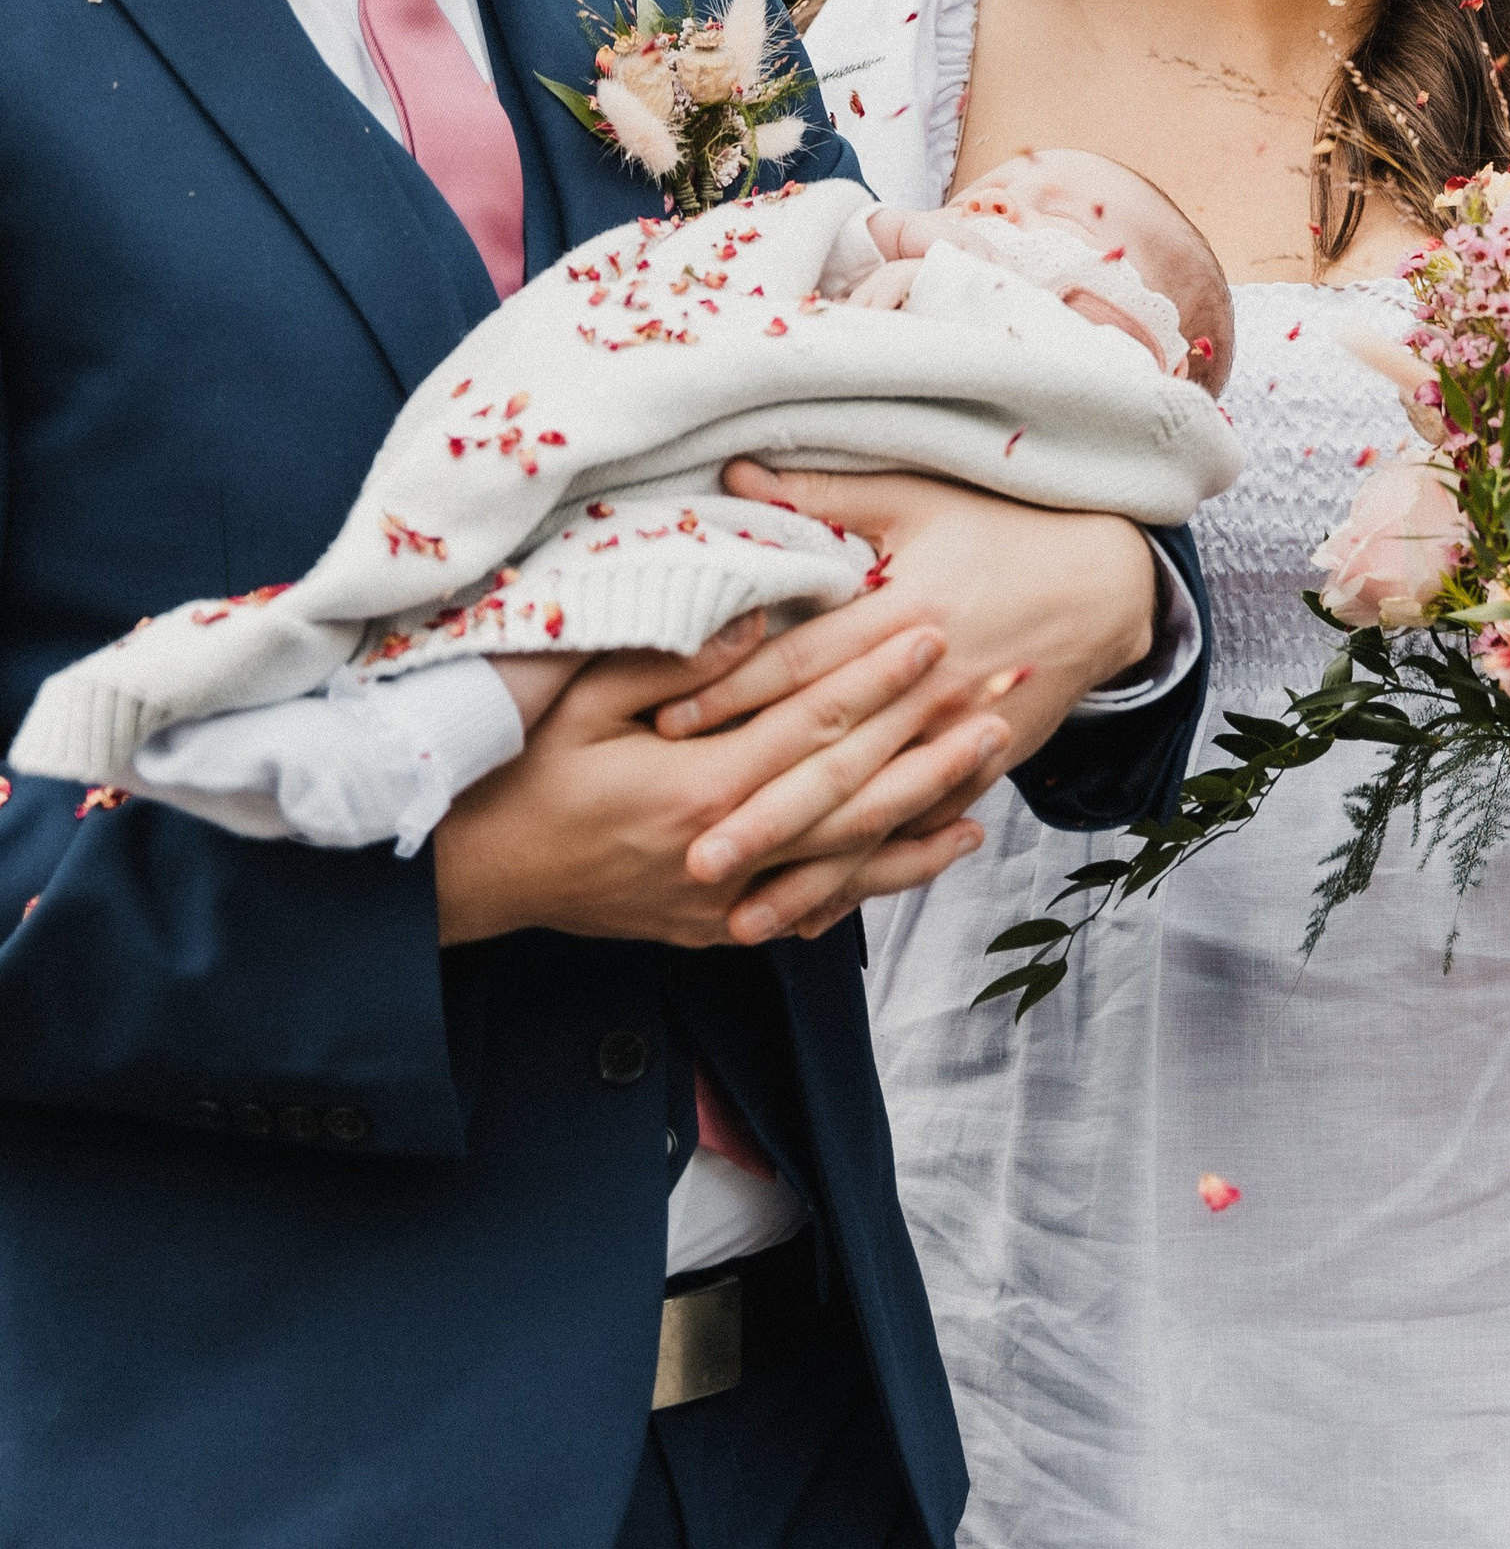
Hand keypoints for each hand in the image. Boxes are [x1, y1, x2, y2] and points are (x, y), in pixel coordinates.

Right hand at [433, 616, 1006, 949]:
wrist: (468, 877)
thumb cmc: (516, 773)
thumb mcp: (576, 700)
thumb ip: (668, 661)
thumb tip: (752, 621)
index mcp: (697, 789)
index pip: (813, 726)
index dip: (879, 679)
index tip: (934, 633)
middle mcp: (727, 854)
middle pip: (857, 793)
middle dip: (934, 739)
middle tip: (1003, 691)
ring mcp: (727, 900)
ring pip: (854, 857)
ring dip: (932, 809)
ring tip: (995, 766)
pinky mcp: (720, 926)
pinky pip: (823, 904)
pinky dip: (885, 875)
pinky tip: (935, 847)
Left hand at [654, 469, 1160, 943]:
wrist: (1104, 584)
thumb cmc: (1000, 530)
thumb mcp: (914, 497)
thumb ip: (820, 494)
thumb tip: (733, 473)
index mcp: (900, 614)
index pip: (803, 665)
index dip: (734, 693)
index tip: (669, 726)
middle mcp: (926, 686)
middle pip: (831, 759)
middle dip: (761, 812)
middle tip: (690, 853)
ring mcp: (957, 737)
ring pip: (871, 814)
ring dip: (809, 868)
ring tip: (742, 914)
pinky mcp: (981, 769)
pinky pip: (916, 833)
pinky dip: (870, 876)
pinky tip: (819, 913)